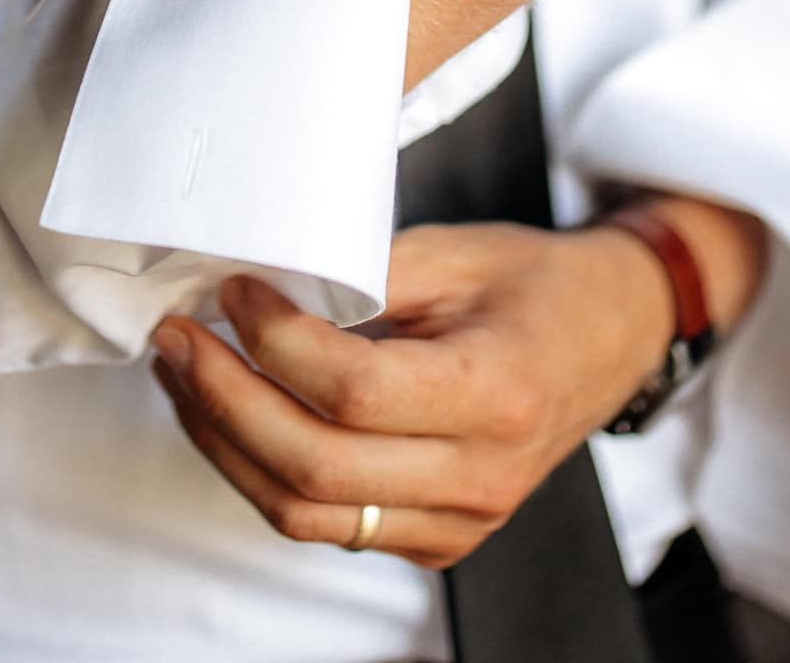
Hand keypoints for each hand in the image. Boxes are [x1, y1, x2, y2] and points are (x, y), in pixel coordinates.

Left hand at [149, 220, 675, 569]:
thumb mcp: (459, 251)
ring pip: (307, 511)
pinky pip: (330, 523)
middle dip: (224, 400)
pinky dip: (266, 472)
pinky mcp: (437, 538)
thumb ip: (365, 271)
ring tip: (184, 374)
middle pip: (315, 466)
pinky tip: (234, 414)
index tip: (234, 292)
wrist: (611, 333)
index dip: (275, 343)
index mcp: (497, 394)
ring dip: (227, 443)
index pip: (353, 391)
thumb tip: (264, 282)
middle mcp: (480, 476)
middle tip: (178, 338)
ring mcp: (459, 521)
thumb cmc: (539, 283)